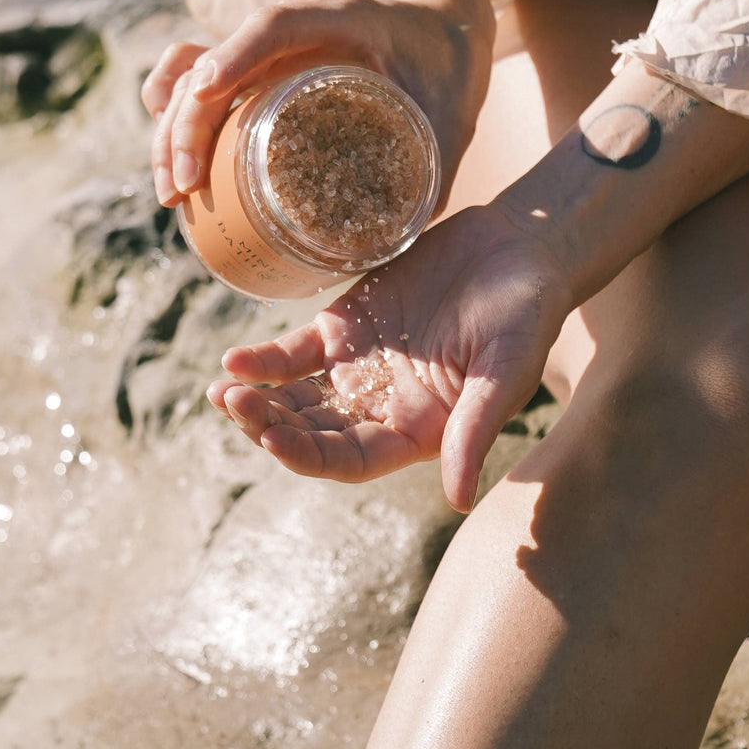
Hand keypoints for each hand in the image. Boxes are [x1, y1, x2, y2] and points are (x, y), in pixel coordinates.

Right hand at [142, 0, 494, 208]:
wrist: (447, 34)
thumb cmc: (449, 79)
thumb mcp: (451, 126)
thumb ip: (430, 182)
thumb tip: (387, 251)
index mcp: (347, 21)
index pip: (278, 24)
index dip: (237, 54)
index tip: (206, 95)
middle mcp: (298, 28)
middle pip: (218, 59)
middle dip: (188, 122)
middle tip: (185, 188)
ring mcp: (271, 51)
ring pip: (196, 71)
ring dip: (171, 125)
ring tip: (173, 190)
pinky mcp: (260, 71)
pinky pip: (200, 78)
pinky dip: (175, 109)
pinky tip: (171, 158)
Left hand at [207, 202, 570, 512]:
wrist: (518, 248)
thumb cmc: (526, 315)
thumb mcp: (505, 371)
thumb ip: (475, 430)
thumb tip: (458, 500)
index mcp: (416, 432)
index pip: (350, 460)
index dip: (309, 457)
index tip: (273, 441)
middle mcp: (379, 409)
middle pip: (312, 434)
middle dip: (270, 426)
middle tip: (235, 405)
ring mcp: (356, 368)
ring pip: (294, 398)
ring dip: (257, 400)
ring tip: (223, 392)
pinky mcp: (343, 326)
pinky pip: (292, 352)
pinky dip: (263, 359)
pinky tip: (234, 359)